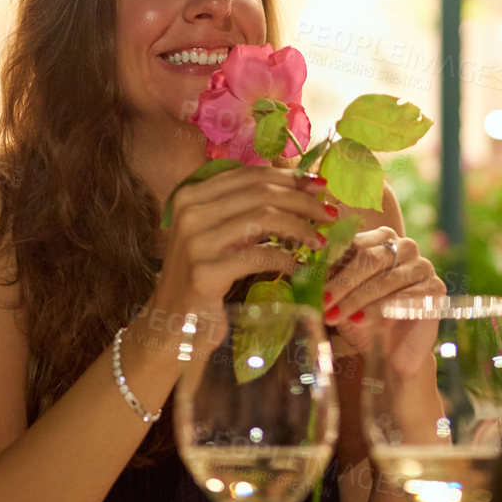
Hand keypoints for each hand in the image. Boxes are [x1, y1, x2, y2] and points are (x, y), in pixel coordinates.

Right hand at [154, 165, 333, 353]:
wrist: (172, 327)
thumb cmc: (203, 279)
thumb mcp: (217, 236)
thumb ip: (243, 211)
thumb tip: (299, 188)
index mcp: (191, 195)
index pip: (250, 175)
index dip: (290, 178)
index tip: (319, 187)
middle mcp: (189, 211)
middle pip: (261, 193)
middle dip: (303, 201)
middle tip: (329, 215)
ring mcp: (195, 241)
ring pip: (263, 218)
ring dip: (300, 228)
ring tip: (319, 241)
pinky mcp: (205, 272)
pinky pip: (258, 256)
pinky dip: (285, 259)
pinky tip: (298, 267)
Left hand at [321, 226, 445, 364]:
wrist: (390, 353)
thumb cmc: (361, 320)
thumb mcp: (340, 297)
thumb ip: (328, 278)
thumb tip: (302, 267)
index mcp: (382, 239)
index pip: (356, 241)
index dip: (332, 262)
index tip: (312, 283)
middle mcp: (405, 247)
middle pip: (371, 258)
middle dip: (343, 282)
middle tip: (322, 302)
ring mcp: (423, 266)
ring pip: (385, 278)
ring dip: (356, 299)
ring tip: (334, 317)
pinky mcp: (435, 289)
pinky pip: (405, 295)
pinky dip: (379, 309)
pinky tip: (361, 321)